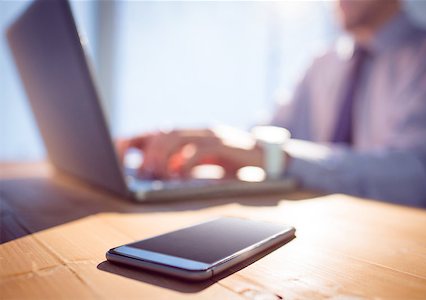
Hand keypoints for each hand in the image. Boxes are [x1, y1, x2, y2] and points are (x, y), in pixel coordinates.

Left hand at [116, 128, 262, 178]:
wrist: (265, 159)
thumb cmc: (232, 164)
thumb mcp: (203, 163)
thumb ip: (181, 163)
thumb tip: (155, 171)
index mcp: (191, 134)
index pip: (158, 132)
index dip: (136, 139)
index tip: (118, 149)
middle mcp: (198, 131)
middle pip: (164, 133)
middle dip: (147, 151)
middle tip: (142, 170)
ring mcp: (212, 135)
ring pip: (177, 138)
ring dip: (162, 156)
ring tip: (157, 173)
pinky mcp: (225, 144)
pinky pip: (199, 149)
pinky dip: (185, 162)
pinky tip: (179, 174)